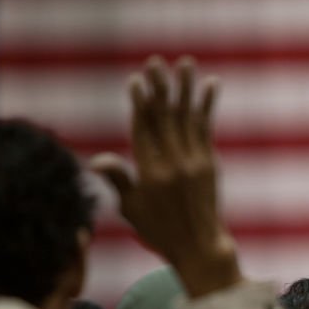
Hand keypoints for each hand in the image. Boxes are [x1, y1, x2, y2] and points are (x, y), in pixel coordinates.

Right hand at [90, 56, 241, 297]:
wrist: (199, 247)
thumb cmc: (159, 231)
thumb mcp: (131, 208)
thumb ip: (118, 180)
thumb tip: (96, 161)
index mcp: (149, 173)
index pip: (142, 130)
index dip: (140, 104)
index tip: (137, 81)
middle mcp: (173, 164)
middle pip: (164, 118)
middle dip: (159, 88)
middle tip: (155, 62)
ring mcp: (194, 162)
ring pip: (187, 117)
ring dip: (185, 88)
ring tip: (184, 63)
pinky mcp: (210, 163)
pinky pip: (207, 128)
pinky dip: (208, 105)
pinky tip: (212, 84)